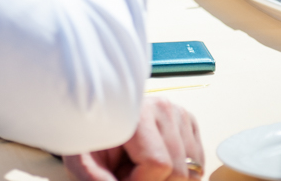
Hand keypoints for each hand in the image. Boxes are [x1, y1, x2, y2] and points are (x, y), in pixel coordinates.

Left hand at [64, 98, 204, 180]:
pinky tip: (155, 162)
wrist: (96, 115)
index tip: (120, 178)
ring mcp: (179, 113)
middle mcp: (163, 108)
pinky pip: (198, 163)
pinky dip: (179, 172)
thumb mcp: (83, 160)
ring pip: (192, 170)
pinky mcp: (189, 122)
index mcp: (138, 112)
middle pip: (178, 171)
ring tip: (139, 167)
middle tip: (128, 173)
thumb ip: (97, 179)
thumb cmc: (91, 138)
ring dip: (166, 179)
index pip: (158, 163)